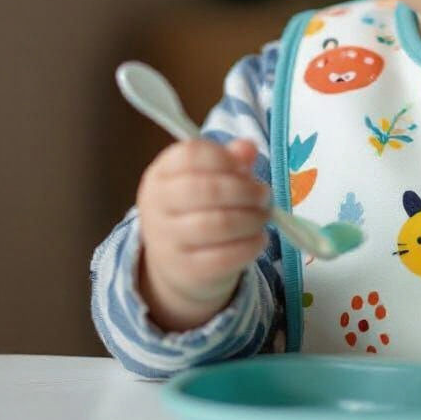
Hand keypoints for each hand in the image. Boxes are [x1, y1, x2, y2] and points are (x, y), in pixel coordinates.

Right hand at [136, 138, 270, 331]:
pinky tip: (259, 239)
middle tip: (264, 195)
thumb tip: (249, 148)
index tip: (245, 167)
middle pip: (206, 189)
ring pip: (217, 224)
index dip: (224, 158)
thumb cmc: (198, 207)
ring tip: (264, 216)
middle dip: (245, 191)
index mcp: (161, 174)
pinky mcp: (183, 271)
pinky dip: (249, 246)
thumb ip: (231, 158)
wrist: (177, 262)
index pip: (190, 155)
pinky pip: (222, 257)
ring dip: (251, 218)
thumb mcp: (210, 176)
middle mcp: (156, 206)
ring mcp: (165, 241)